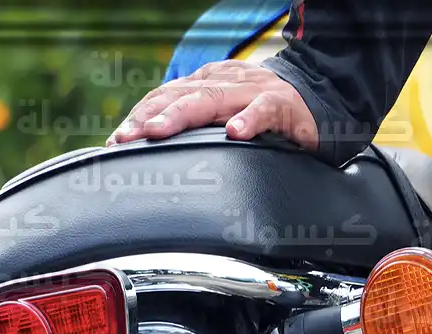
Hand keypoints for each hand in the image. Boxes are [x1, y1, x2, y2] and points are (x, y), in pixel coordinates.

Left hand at [106, 60, 318, 150]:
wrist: (315, 103)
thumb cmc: (262, 116)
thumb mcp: (221, 115)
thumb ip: (192, 128)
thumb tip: (149, 152)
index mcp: (207, 85)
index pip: (165, 96)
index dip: (139, 116)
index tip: (116, 141)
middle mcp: (225, 84)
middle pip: (180, 96)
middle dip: (149, 116)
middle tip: (126, 137)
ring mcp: (252, 92)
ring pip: (212, 99)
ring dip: (181, 115)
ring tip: (158, 131)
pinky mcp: (283, 106)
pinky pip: (264, 110)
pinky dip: (249, 120)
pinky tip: (234, 133)